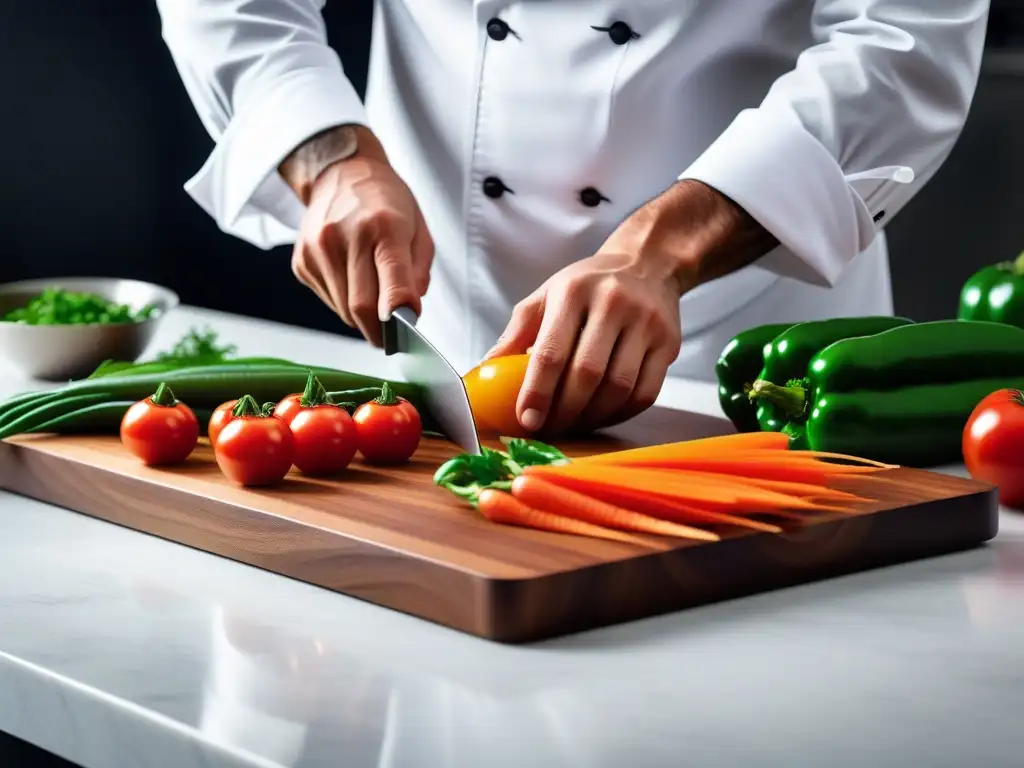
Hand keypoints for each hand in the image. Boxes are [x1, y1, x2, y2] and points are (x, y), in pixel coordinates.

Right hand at [281, 125, 432, 345]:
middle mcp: (346, 236)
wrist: (341, 172)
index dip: (398, 315)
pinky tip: (351, 278)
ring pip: (343, 310)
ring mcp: (318, 249)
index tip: (406, 334)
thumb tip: (408, 312)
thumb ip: (418, 272)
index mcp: (384, 226)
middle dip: (380, 331)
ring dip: (362, 316)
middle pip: (362, 307)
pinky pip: (328, 299)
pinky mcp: (302, 260)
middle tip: (392, 338)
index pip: (391, 280)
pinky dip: (343, 301)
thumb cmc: (387, 202)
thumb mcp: (418, 228)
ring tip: (373, 295)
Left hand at [486, 180, 778, 435]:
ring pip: (618, 387)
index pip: (551, 351)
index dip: (537, 392)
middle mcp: (613, 303)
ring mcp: (646, 323)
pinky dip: (620, 413)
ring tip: (573, 425)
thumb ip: (516, 332)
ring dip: (592, 417)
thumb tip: (483, 371)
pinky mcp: (669, 343)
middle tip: (548, 429)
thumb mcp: (547, 295)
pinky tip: (602, 416)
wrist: (648, 264)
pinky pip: (645, 392)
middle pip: (587, 374)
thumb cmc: (588, 285)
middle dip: (564, 411)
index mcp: (574, 291)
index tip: (526, 419)